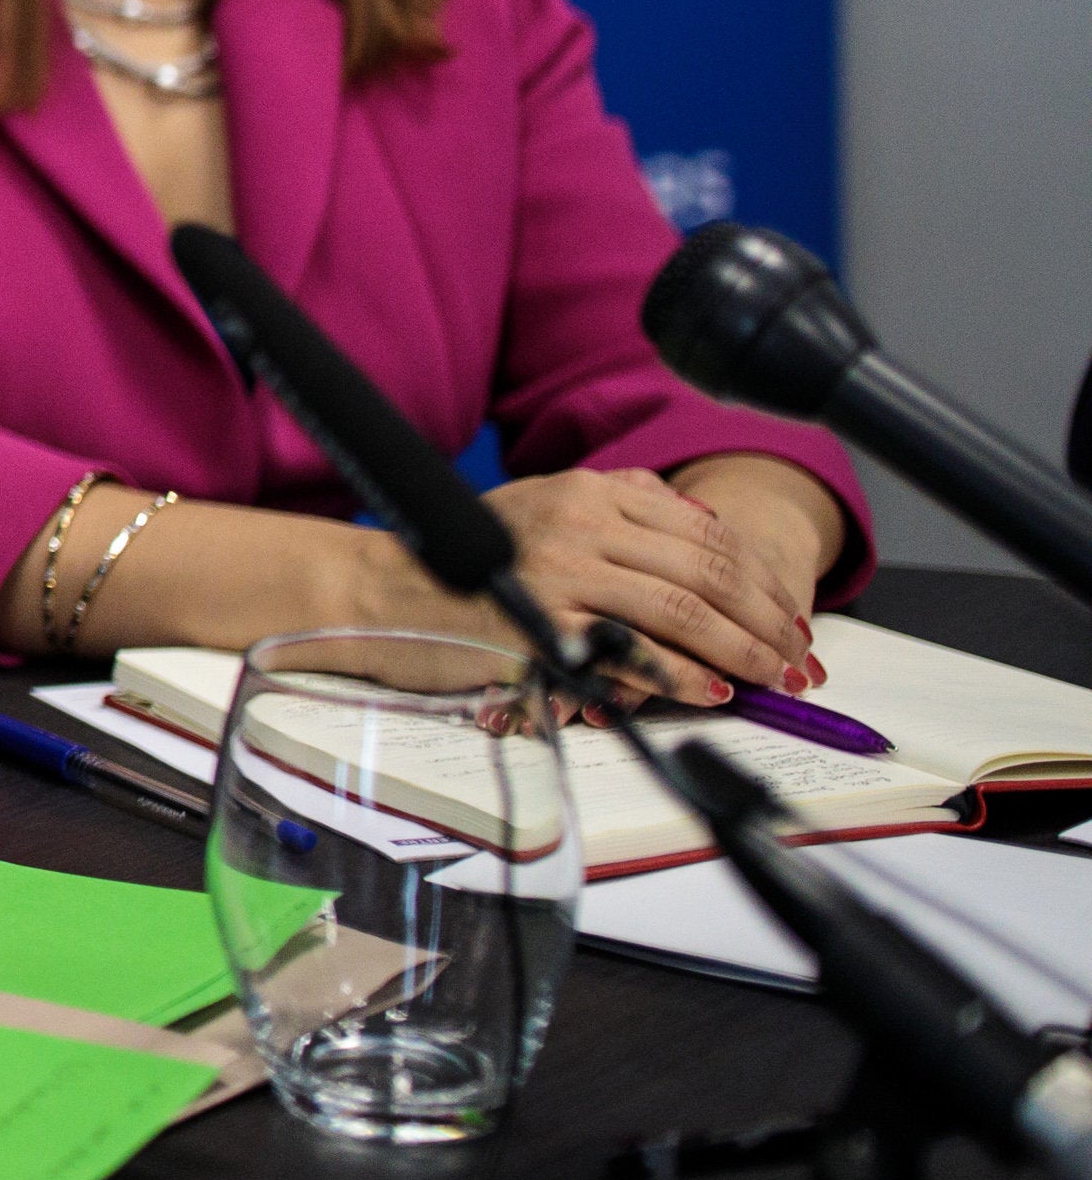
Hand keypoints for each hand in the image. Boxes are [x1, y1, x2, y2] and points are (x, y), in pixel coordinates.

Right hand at [464, 464, 820, 705]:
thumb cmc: (463, 559)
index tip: (792, 616)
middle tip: (799, 658)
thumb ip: (619, 505)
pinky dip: (681, 675)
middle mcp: (580, 521)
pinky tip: (712, 690)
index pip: (707, 532)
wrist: (379, 589)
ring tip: (773, 679)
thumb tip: (703, 520)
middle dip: (767, 621)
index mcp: (589, 488)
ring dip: (741, 650)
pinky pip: (632, 652)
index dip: (763, 579)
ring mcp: (559, 571)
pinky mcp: (541, 623)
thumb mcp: (543, 507)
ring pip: (682, 611)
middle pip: (707, 572)